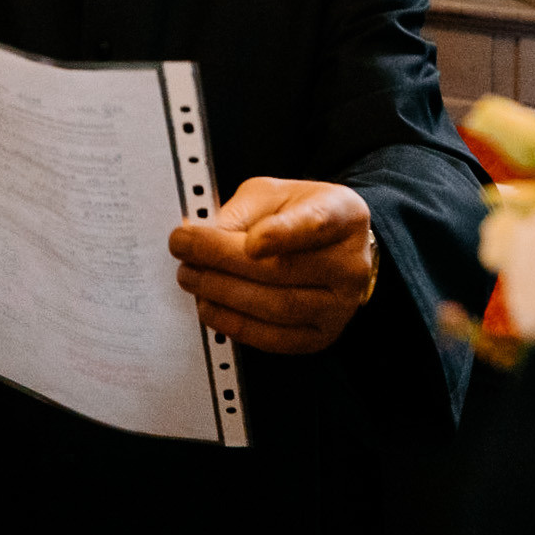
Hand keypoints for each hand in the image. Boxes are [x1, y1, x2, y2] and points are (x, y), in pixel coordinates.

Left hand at [167, 177, 375, 354]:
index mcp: (344, 215)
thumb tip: (199, 235)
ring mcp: (340, 306)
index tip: (248, 241)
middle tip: (184, 250)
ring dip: (223, 294)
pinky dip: (235, 325)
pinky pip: (274, 339)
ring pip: (276, 307)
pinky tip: (210, 307)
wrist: (331, 250)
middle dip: (223, 261)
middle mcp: (350, 264)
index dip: (281, 234)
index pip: (316, 224)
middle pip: (283, 270)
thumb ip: (241, 211)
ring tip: (191, 277)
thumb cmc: (298, 216)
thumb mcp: (274, 195)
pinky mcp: (320, 336)